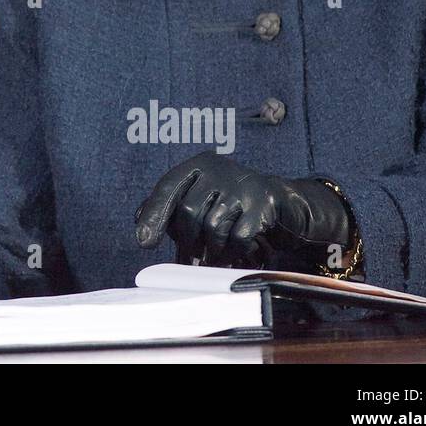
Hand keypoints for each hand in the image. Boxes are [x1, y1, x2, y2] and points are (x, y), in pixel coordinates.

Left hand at [134, 152, 351, 267]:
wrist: (284, 205)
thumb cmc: (232, 205)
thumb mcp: (201, 199)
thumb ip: (170, 208)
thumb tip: (141, 223)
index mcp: (198, 166)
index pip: (168, 187)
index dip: (154, 215)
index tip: (143, 242)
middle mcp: (218, 169)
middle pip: (189, 212)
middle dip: (187, 242)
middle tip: (190, 260)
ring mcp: (242, 184)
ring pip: (213, 227)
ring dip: (212, 250)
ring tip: (214, 257)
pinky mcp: (264, 203)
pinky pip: (238, 237)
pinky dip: (234, 252)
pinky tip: (236, 253)